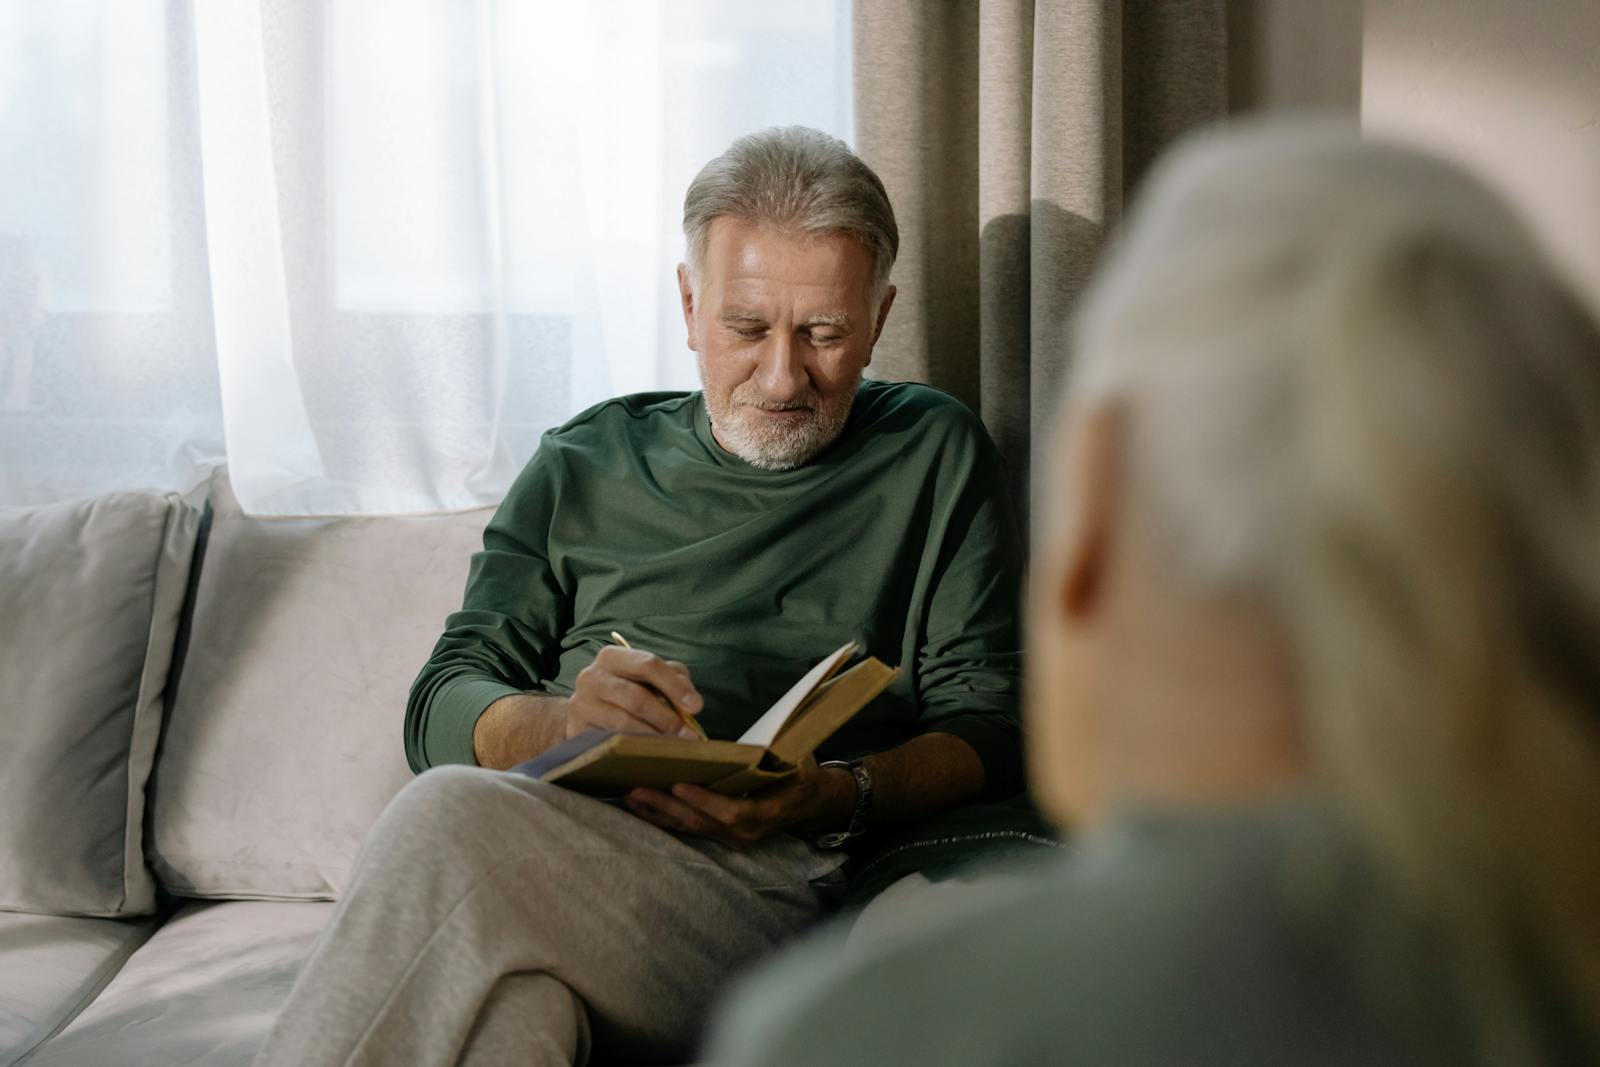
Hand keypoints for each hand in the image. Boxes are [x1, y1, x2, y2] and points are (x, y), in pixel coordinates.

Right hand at [567, 645, 703, 738]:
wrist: (584, 711)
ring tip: (673, 746)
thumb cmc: (625, 690)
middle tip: (688, 735)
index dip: (675, 686)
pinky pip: (610, 742)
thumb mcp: (647, 676)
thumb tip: (691, 700)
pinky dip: (633, 748)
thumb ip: (672, 677)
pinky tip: (648, 753)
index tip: (696, 707)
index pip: (648, 664)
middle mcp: (591, 676)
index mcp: (612, 657)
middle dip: (667, 718)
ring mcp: (580, 704)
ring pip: (624, 723)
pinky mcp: (576, 729)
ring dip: (653, 737)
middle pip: (637, 697)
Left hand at [624, 757, 856, 846]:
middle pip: (700, 822)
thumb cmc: (802, 776)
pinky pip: (689, 827)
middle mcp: (745, 831)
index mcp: (766, 812)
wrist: (812, 803)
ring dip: (659, 812)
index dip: (704, 800)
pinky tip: (641, 805)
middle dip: (666, 806)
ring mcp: (732, 837)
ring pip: (690, 828)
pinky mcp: (720, 834)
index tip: (679, 784)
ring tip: (630, 794)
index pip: (731, 811)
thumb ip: (775, 756)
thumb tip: (753, 744)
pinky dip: (664, 816)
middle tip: (637, 788)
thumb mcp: (796, 762)